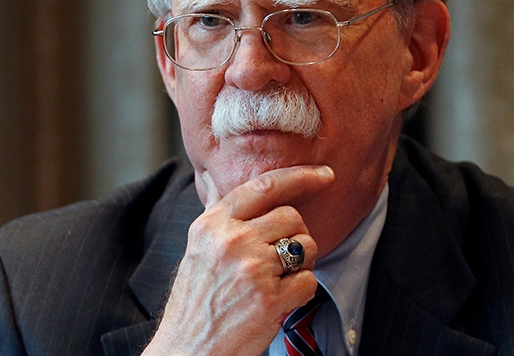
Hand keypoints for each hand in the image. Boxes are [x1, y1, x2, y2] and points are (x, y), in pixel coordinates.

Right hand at [143, 165, 334, 355]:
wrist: (188, 349)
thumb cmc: (194, 301)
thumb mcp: (196, 247)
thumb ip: (215, 214)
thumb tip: (217, 179)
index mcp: (212, 224)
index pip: (264, 186)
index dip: (300, 176)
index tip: (324, 174)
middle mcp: (231, 240)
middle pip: (292, 217)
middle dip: (295, 235)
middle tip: (280, 258)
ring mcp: (251, 269)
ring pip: (306, 246)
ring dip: (301, 264)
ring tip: (276, 280)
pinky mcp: (270, 298)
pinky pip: (309, 281)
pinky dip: (301, 292)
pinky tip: (280, 300)